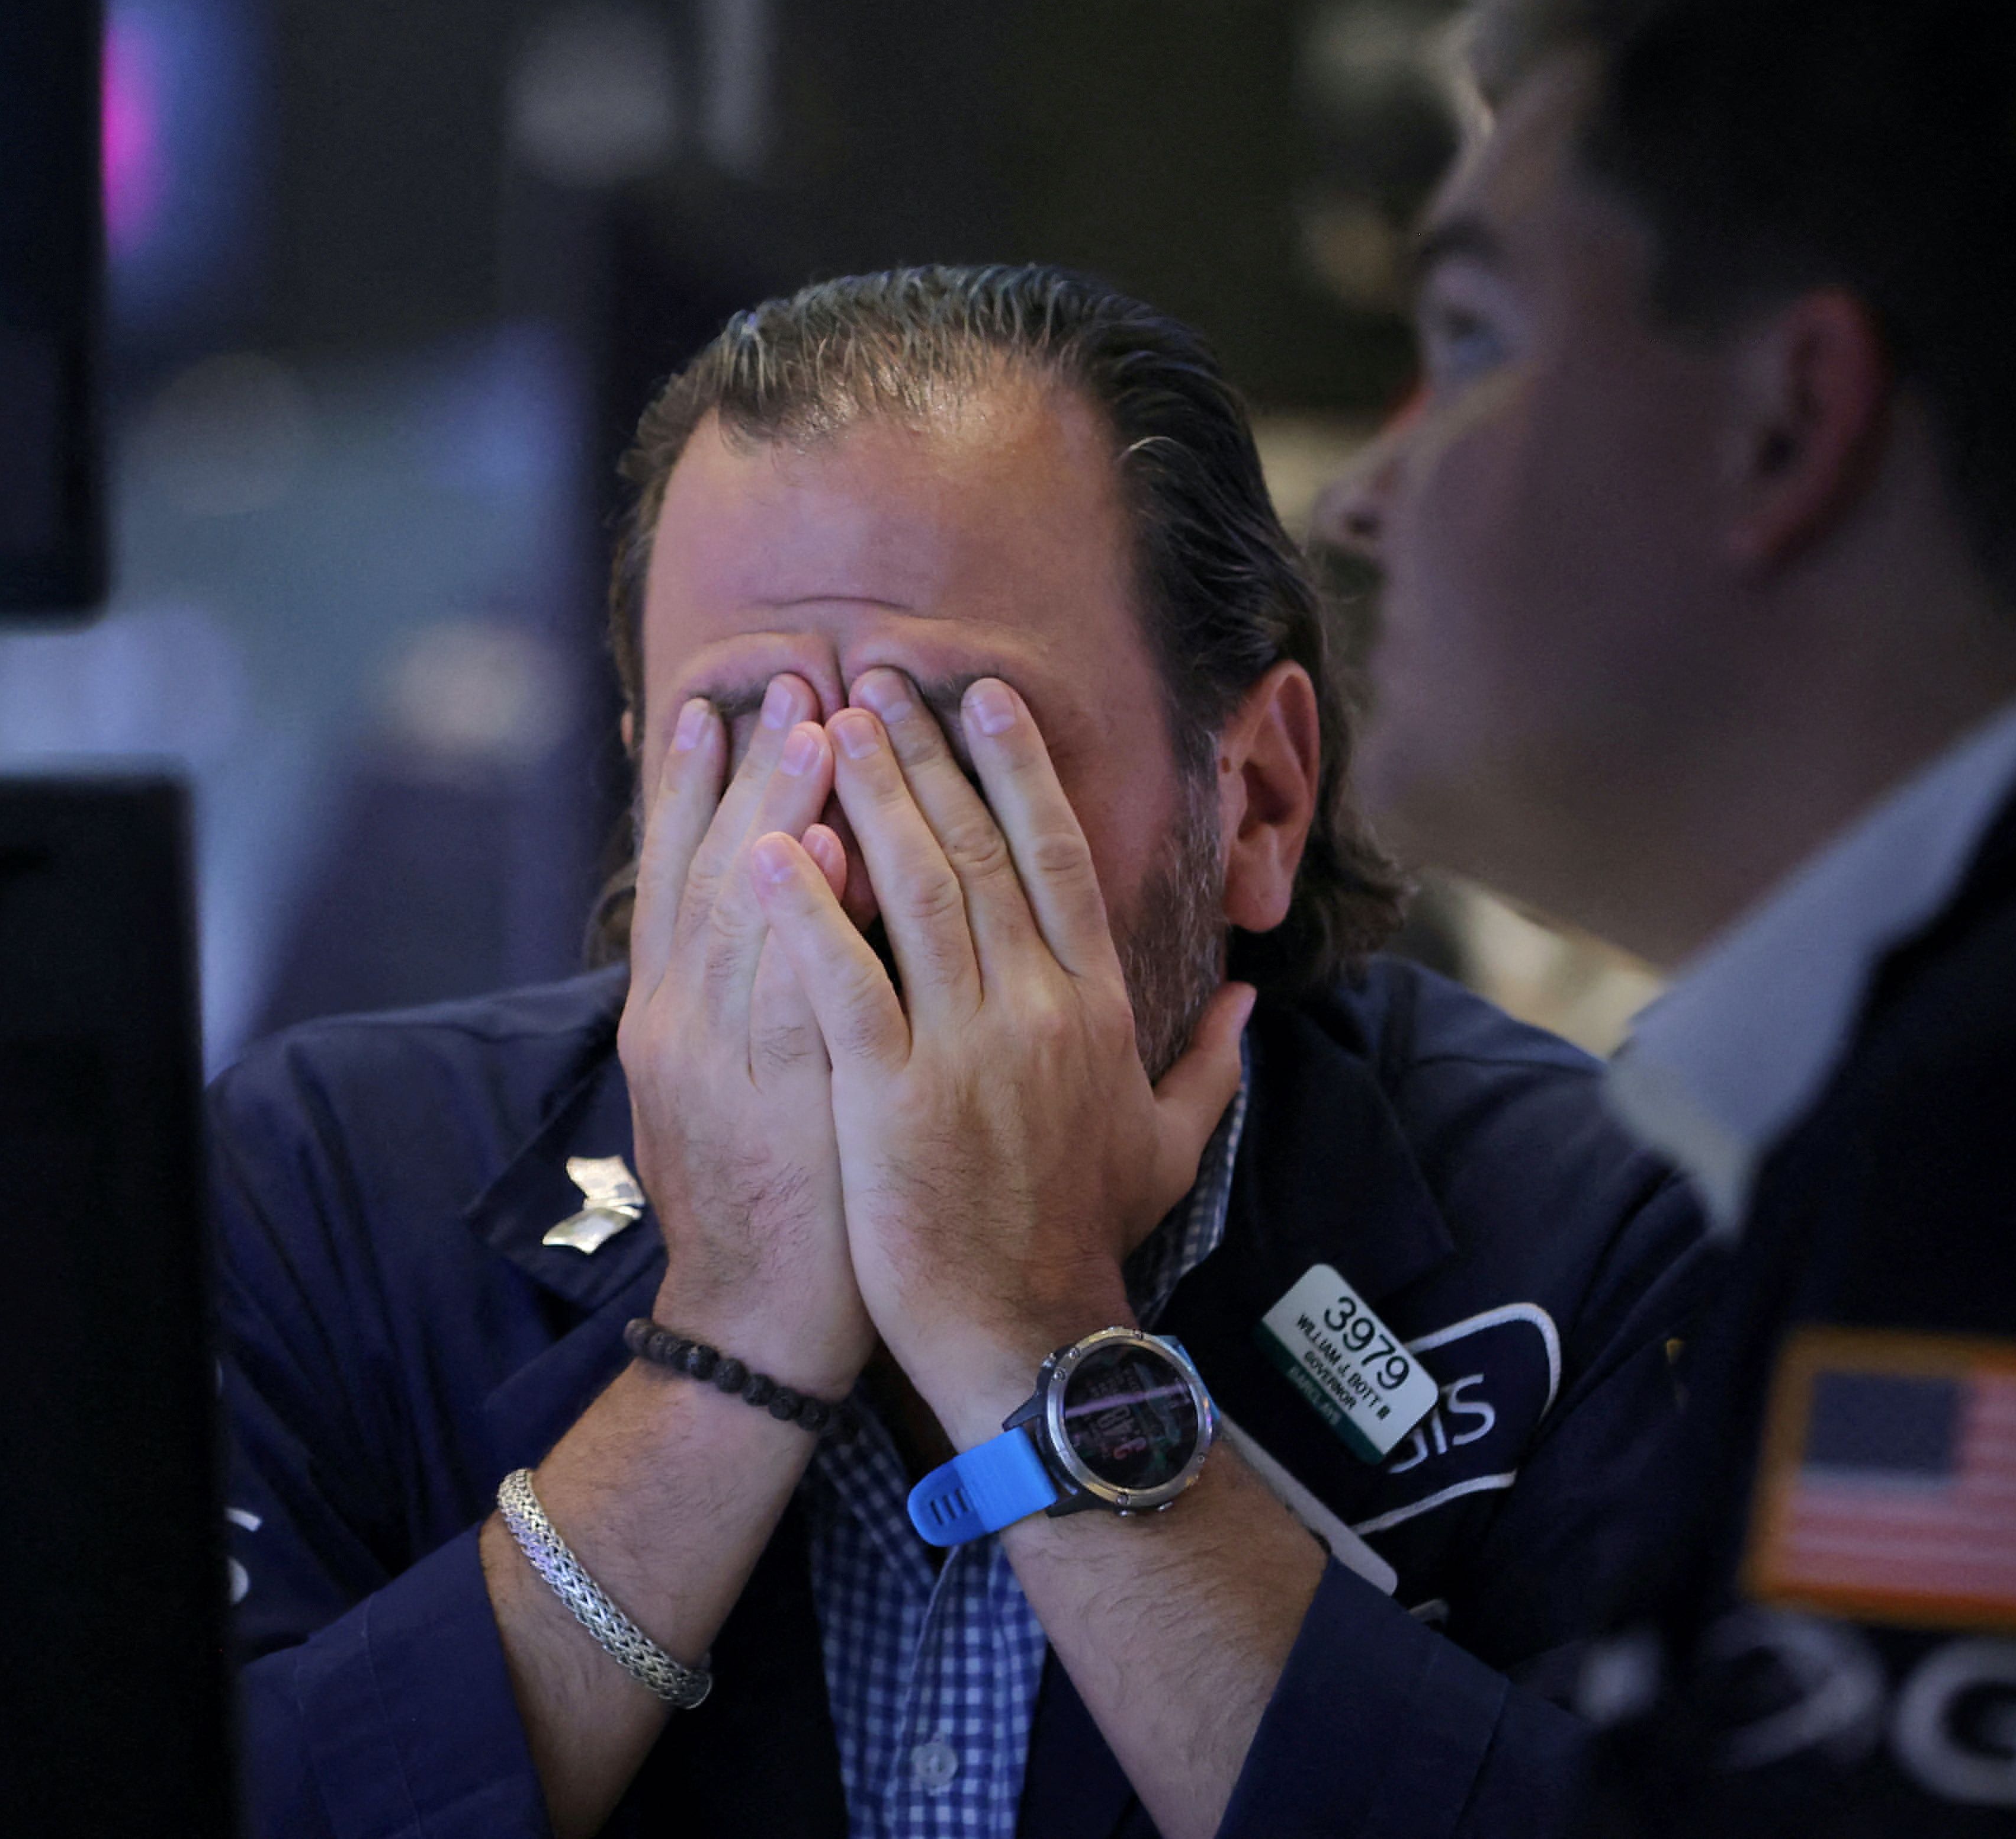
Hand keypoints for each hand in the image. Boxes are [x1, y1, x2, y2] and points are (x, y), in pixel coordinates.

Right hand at [618, 674, 873, 1398]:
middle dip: (748, 772)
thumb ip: (747, 989)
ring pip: (746, 918)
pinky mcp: (782, 1110)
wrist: (755, 1325)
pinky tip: (844, 853)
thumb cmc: (766, 1197)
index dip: (693, 786)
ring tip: (817, 727)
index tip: (716, 700)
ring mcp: (725, 1068)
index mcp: (666, 1017)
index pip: (675, 876)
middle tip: (786, 681)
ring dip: (782, 815)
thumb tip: (788, 887)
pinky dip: (815, 923)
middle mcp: (680, 1028)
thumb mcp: (729, 1082)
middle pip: (709, 874)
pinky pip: (798, 998)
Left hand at [746, 668, 1251, 1435]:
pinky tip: (766, 850)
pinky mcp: (891, 1096)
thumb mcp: (1169, 1144)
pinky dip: (806, 912)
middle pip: (977, 850)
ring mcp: (965, 1049)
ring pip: (915, 892)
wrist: (1031, 1337)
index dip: (1017, 768)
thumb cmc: (1089, 1239)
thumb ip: (1212, 1063)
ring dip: (868, 798)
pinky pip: (843, 983)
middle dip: (925, 755)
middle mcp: (1037, 1008)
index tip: (981, 697)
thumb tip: (1249, 1000)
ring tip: (824, 723)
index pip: (1056, 857)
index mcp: (1096, 1006)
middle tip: (877, 678)